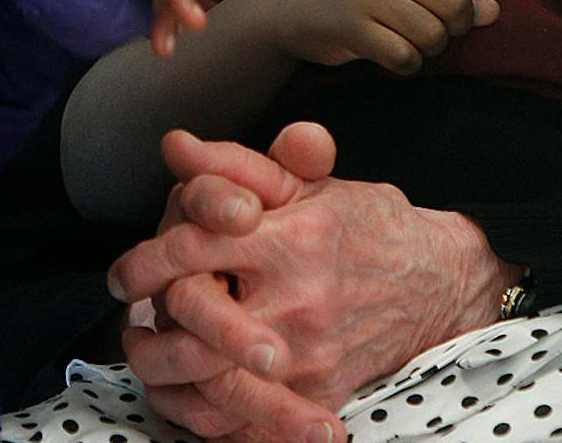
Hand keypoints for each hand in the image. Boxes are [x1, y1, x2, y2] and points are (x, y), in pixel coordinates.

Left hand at [111, 124, 511, 441]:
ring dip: (165, 368)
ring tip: (145, 353)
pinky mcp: (318, 396)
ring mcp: (309, 355)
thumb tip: (175, 145)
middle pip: (194, 315)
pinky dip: (204, 411)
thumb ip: (237, 165)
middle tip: (130, 314)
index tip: (125, 272)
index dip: (147, 257)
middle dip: (150, 315)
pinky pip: (246, 420)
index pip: (195, 246)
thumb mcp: (306, 183)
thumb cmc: (365, 224)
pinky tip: (183, 392)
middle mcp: (299, 300)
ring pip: (211, 377)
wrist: (437, 283)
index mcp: (292, 237)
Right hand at [256, 0, 509, 73]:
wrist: (290, 7)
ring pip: (432, 36)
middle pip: (455, 5)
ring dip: (427, 48)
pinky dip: (406, 63)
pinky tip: (389, 52)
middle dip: (454, 26)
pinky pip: (406, 57)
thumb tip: (493, 12)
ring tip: (401, 36)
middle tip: (432, 26)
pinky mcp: (355, 28)